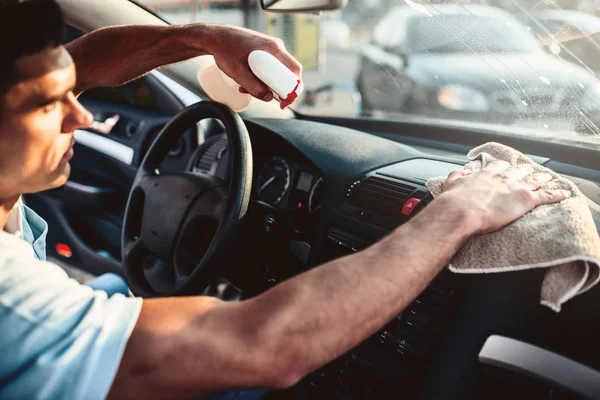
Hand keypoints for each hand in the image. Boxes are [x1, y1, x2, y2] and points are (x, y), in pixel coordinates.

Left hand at [201, 24, 301, 101]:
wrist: (214, 37)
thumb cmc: (225, 50)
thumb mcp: (238, 73)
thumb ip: (254, 88)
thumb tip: (269, 98)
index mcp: (274, 49)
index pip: (294, 71)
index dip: (293, 89)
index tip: (284, 102)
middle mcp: (275, 47)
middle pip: (287, 73)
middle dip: (277, 89)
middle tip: (264, 97)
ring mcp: (270, 48)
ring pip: (277, 72)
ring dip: (265, 84)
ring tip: (246, 88)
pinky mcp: (263, 51)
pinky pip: (269, 68)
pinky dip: (261, 78)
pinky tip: (245, 82)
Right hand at [438, 160, 570, 234]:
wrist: (460, 211)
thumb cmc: (454, 201)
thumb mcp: (451, 184)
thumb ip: (457, 176)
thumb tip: (460, 171)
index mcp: (486, 174)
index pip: (498, 166)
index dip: (503, 166)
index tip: (504, 166)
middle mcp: (502, 177)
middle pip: (518, 170)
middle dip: (524, 170)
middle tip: (529, 170)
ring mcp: (515, 187)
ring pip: (534, 179)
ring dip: (542, 178)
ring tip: (547, 177)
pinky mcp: (526, 199)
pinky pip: (546, 195)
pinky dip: (556, 194)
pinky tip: (564, 194)